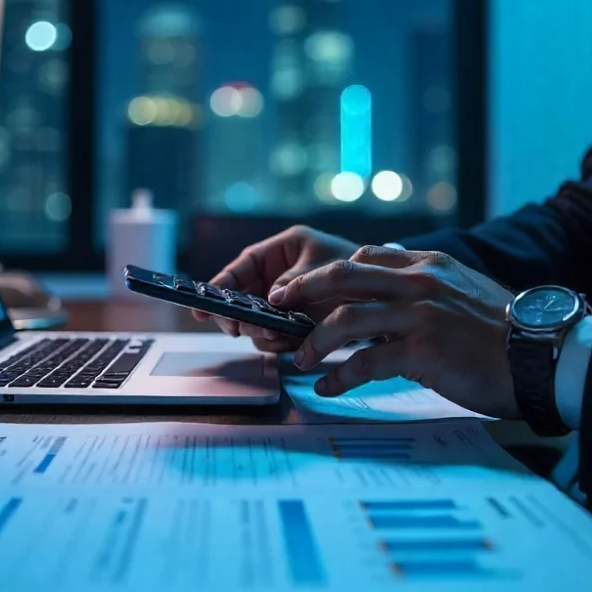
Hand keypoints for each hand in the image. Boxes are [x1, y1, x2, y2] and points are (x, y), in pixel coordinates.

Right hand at [192, 225, 358, 351]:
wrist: (386, 295)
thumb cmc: (360, 270)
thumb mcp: (326, 268)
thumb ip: (296, 281)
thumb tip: (271, 299)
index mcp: (283, 250)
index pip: (242, 265)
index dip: (221, 284)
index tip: (204, 301)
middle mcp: (279, 275)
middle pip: (242, 297)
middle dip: (239, 314)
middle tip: (238, 328)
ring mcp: (285, 302)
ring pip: (256, 320)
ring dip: (259, 330)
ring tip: (273, 334)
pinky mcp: (294, 323)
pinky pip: (274, 335)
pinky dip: (276, 341)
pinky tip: (286, 342)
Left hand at [269, 246, 518, 419]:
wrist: (543, 354)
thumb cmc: (504, 331)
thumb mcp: (464, 291)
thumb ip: (427, 288)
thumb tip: (390, 297)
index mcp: (428, 265)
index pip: (364, 259)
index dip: (325, 273)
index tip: (302, 286)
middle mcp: (420, 282)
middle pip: (342, 276)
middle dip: (302, 290)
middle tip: (278, 305)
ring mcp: (419, 314)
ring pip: (345, 319)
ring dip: (313, 341)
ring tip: (299, 358)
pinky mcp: (423, 350)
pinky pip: (365, 362)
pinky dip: (339, 377)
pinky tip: (328, 388)